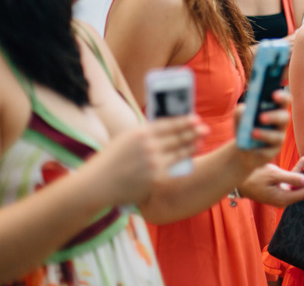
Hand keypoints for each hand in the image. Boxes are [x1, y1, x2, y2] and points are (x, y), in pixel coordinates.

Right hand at [88, 114, 205, 205]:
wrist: (98, 185)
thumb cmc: (110, 161)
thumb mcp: (125, 140)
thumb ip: (145, 134)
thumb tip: (167, 128)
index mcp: (141, 133)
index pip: (169, 124)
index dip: (185, 121)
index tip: (196, 118)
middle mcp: (149, 146)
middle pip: (178, 137)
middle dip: (194, 132)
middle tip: (205, 129)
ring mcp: (154, 163)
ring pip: (179, 152)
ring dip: (192, 146)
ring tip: (200, 142)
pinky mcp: (156, 179)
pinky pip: (173, 168)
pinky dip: (182, 161)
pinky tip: (189, 158)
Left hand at [234, 90, 290, 171]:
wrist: (243, 147)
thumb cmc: (245, 126)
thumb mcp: (240, 117)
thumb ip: (242, 110)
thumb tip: (244, 109)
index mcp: (276, 109)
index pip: (285, 100)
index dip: (282, 97)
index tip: (273, 95)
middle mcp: (281, 123)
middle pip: (285, 117)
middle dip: (273, 117)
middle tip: (261, 117)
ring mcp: (279, 138)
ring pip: (277, 136)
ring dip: (265, 134)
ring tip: (252, 133)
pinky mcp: (273, 152)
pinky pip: (268, 151)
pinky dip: (259, 149)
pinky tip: (251, 149)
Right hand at [238, 156, 303, 207]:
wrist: (236, 178)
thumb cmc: (253, 177)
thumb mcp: (273, 175)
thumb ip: (292, 178)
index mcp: (283, 199)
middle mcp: (284, 197)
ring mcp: (281, 192)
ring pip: (300, 183)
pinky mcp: (278, 186)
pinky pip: (292, 179)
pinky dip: (299, 170)